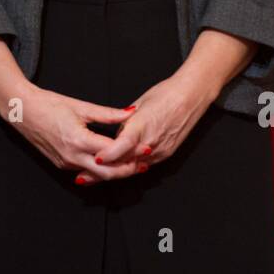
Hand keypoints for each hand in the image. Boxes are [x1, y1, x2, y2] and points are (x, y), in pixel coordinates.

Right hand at [10, 86, 138, 184]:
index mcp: (79, 140)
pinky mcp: (61, 164)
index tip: (146, 148)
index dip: (132, 152)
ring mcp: (66, 163)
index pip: (112, 153)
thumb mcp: (81, 106)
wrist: (22, 110)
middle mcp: (72, 156)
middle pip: (107, 173)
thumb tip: (130, 113)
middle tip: (144, 164)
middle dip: (127, 170)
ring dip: (114, 172)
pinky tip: (111, 164)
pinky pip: (84, 171)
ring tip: (132, 164)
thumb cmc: (49, 104)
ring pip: (96, 175)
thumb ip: (108, 114)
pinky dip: (99, 169)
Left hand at [89, 73, 214, 179]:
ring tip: (94, 178)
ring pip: (133, 167)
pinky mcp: (167, 154)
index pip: (121, 146)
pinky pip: (145, 165)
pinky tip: (118, 171)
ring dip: (114, 173)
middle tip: (83, 177)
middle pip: (124, 162)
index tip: (93, 161)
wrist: (191, 96)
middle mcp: (151, 142)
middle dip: (103, 171)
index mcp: (142, 126)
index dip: (107, 155)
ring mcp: (160, 150)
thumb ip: (123, 123)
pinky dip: (131, 168)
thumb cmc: (165, 95)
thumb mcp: (138, 105)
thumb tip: (114, 134)